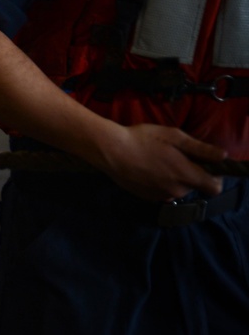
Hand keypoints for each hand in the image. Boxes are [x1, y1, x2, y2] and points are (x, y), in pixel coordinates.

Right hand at [93, 123, 224, 200]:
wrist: (111, 151)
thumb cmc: (143, 139)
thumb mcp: (174, 136)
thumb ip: (200, 148)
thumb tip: (223, 156)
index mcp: (186, 175)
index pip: (214, 187)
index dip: (214, 176)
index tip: (204, 165)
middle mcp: (176, 190)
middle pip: (194, 186)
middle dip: (189, 174)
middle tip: (175, 156)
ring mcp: (160, 196)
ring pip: (177, 189)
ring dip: (174, 179)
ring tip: (158, 161)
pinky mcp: (147, 198)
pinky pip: (162, 192)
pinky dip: (160, 183)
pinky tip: (147, 169)